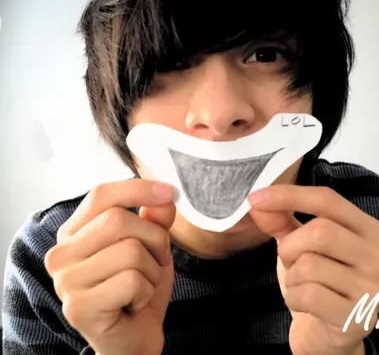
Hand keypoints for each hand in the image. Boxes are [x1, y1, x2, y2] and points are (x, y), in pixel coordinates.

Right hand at [45, 179, 175, 354]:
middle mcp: (62, 254)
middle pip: (119, 220)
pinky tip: (134, 303)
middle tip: (155, 260)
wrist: (133, 337)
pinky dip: (146, 291)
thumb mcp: (151, 244)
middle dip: (154, 239)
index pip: (101, 194)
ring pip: (130, 251)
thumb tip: (164, 197)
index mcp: (74, 232)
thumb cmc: (137, 286)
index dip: (138, 189)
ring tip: (142, 285)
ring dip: (152, 269)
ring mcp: (66, 282)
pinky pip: (132, 281)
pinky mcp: (79, 308)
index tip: (170, 191)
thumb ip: (156, 218)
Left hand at [249, 185, 378, 354]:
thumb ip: (281, 220)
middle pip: (321, 231)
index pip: (328, 200)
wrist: (327, 336)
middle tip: (288, 260)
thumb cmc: (317, 281)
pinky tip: (303, 304)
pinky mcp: (358, 319)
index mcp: (370, 229)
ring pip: (311, 264)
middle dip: (290, 245)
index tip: (256, 198)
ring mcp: (373, 290)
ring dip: (292, 275)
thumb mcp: (299, 244)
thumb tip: (258, 202)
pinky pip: (308, 295)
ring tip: (301, 284)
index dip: (289, 196)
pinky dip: (293, 298)